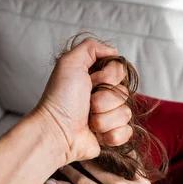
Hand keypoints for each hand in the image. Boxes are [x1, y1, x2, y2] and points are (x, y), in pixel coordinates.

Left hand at [34, 38, 133, 163]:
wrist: (56, 133)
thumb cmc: (60, 99)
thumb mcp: (69, 63)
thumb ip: (90, 47)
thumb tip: (113, 51)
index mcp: (97, 79)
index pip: (120, 72)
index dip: (108, 77)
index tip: (90, 82)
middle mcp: (105, 97)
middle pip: (125, 93)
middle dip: (104, 100)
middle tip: (87, 104)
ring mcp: (109, 117)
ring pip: (126, 114)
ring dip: (104, 118)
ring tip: (88, 121)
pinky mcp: (112, 136)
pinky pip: (126, 132)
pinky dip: (110, 134)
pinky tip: (96, 134)